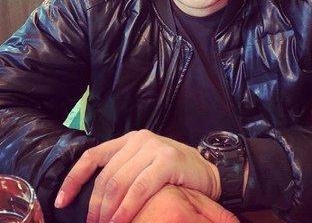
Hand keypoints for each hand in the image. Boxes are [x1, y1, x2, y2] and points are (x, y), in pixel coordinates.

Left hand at [55, 130, 220, 222]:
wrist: (207, 171)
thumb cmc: (172, 173)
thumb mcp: (143, 167)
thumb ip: (123, 173)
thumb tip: (95, 201)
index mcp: (129, 140)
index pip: (93, 156)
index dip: (74, 179)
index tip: (61, 202)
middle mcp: (139, 140)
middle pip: (106, 175)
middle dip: (94, 205)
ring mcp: (154, 148)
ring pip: (120, 182)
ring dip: (108, 210)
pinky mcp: (167, 161)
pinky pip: (139, 188)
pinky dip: (127, 208)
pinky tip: (121, 221)